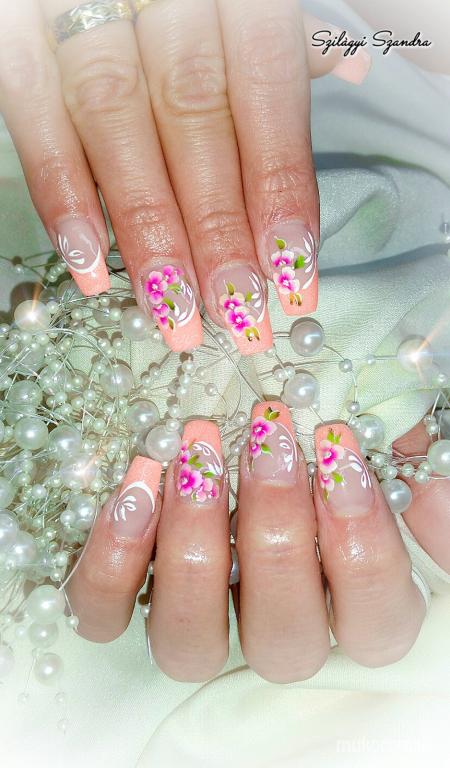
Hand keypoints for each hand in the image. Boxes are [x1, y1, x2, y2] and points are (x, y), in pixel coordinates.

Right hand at [0, 0, 369, 353]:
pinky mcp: (21, 41)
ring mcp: (84, 17)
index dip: (281, 195)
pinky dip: (63, 198)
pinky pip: (37, 121)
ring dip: (150, 236)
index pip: (267, 99)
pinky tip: (91, 268)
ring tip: (176, 314)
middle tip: (239, 316)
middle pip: (196, 124)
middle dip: (219, 233)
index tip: (293, 277)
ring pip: (118, 132)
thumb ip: (291, 37)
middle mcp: (164, 2)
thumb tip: (355, 67)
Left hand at [63, 410, 447, 682]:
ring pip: (190, 643)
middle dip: (276, 531)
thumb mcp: (362, 453)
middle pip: (283, 638)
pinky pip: (105, 612)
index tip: (337, 447)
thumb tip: (425, 492)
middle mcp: (272, 632)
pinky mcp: (126, 606)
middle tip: (266, 437)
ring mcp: (197, 628)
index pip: (374, 619)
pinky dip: (114, 556)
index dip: (361, 540)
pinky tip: (139, 482)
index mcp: (347, 610)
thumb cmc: (311, 449)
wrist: (233, 442)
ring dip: (193, 546)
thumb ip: (402, 472)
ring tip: (197, 455)